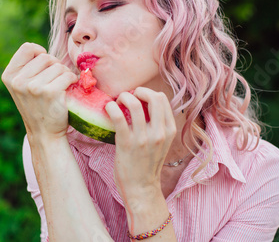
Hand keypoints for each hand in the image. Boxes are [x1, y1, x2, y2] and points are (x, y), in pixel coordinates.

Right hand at [1, 42, 77, 139]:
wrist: (45, 133)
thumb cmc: (37, 105)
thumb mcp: (22, 86)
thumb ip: (27, 67)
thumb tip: (40, 49)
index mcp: (9, 76)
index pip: (27, 47)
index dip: (40, 52)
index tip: (45, 65)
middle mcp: (18, 81)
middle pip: (46, 56)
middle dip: (55, 66)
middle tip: (54, 81)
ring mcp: (33, 87)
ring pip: (58, 66)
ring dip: (64, 74)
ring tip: (60, 87)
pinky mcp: (50, 93)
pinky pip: (68, 75)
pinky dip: (72, 80)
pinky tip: (67, 90)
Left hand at [105, 87, 176, 202]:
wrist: (141, 188)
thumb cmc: (148, 164)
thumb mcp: (162, 142)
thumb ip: (159, 125)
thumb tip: (146, 103)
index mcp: (170, 130)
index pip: (163, 98)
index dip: (149, 93)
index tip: (139, 97)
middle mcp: (159, 132)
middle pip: (153, 96)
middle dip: (139, 90)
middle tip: (128, 96)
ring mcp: (143, 138)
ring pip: (134, 104)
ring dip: (124, 97)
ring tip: (118, 101)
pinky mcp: (126, 143)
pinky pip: (118, 117)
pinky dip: (112, 107)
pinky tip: (109, 108)